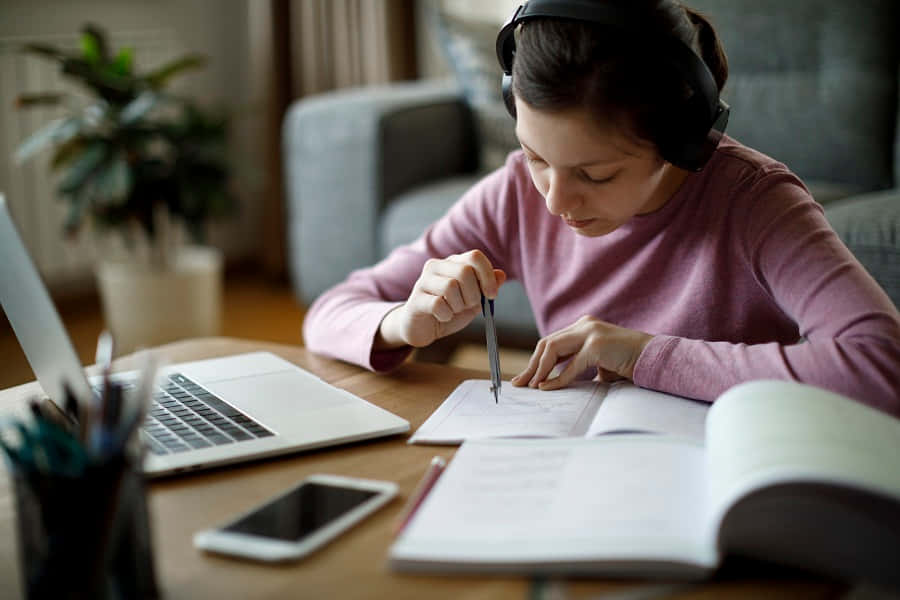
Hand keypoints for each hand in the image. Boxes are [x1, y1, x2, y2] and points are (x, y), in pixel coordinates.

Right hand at [377, 250, 505, 348]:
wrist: (423, 329)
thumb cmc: (449, 311)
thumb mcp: (473, 301)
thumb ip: (486, 288)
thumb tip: (501, 274)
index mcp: (452, 263)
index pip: (475, 256)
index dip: (487, 276)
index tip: (492, 295)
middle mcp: (436, 266)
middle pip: (464, 271)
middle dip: (473, 294)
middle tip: (468, 306)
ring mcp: (423, 281)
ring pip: (451, 286)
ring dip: (459, 305)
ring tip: (453, 311)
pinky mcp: (415, 299)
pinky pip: (438, 304)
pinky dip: (446, 315)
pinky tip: (443, 317)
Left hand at [511, 316, 651, 390]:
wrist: (653, 358)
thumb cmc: (627, 363)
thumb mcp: (598, 363)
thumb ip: (578, 364)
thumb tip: (553, 382)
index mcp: (583, 326)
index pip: (551, 342)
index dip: (536, 360)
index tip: (526, 378)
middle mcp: (584, 325)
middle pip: (546, 343)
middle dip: (532, 365)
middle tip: (520, 384)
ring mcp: (590, 332)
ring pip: (552, 349)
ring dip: (539, 370)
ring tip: (532, 387)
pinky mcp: (597, 345)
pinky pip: (570, 365)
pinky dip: (557, 378)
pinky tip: (548, 388)